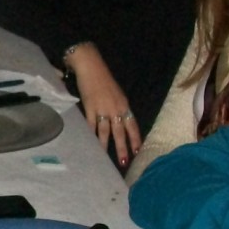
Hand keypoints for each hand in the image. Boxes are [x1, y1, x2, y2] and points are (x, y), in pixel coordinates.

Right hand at [68, 44, 141, 167]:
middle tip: (125, 161)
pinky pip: (91, 125)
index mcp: (124, 105)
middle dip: (123, 147)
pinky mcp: (90, 108)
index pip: (132, 125)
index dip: (135, 138)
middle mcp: (115, 109)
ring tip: (105, 158)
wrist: (91, 67)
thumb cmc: (103, 79)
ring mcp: (102, 109)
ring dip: (106, 146)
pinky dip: (90, 135)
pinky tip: (90, 144)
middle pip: (120, 132)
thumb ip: (119, 107)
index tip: (138, 150)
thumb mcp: (117, 93)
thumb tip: (119, 121)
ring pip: (105, 132)